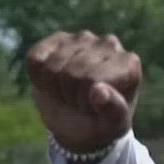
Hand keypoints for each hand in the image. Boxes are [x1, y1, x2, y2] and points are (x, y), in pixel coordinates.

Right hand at [26, 31, 141, 153]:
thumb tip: (98, 90)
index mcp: (128, 64)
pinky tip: (52, 82)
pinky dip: (37, 79)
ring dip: (54, 89)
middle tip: (80, 102)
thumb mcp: (113, 124)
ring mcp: (83, 38)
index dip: (85, 102)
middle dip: (70, 96)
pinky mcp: (58, 39)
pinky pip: (35, 59)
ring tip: (68, 93)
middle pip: (70, 73)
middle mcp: (108, 44)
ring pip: (51, 67)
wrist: (82, 125)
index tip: (95, 109)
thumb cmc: (102, 123)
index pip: (91, 80)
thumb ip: (112, 110)